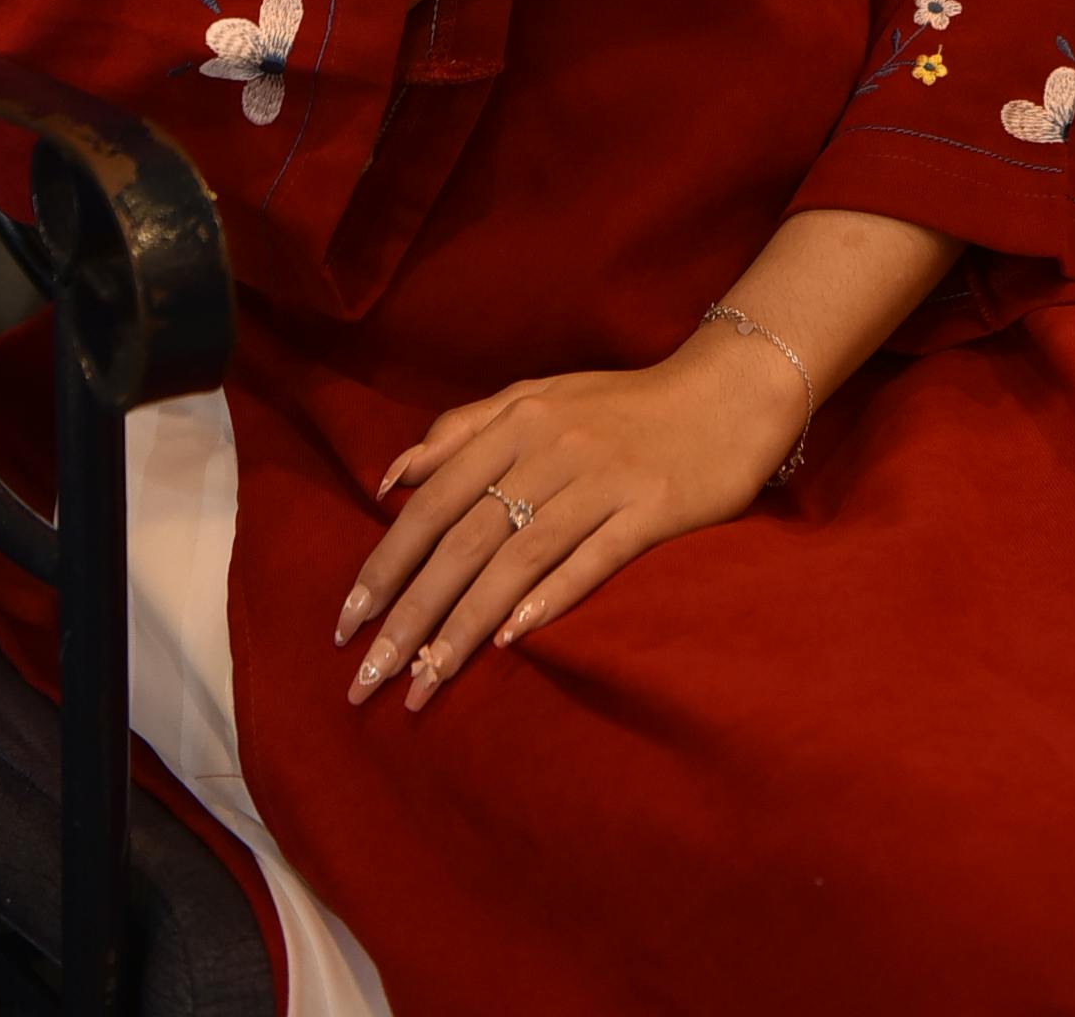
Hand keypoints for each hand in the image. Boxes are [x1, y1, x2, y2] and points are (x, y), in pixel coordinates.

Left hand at [333, 328, 807, 713]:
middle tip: (368, 678)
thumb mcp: (538, 397)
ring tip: (425, 683)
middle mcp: (551, 447)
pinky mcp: (651, 509)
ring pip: (517, 559)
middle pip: (464, 539)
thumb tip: (392, 478)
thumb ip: (464, 430)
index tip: (346, 622)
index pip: (432, 500)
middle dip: (410, 614)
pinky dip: (548, 599)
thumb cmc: (624, 405)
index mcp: (517, 419)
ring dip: (465, 626)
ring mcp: (602, 479)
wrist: (727, 392)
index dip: (386, 562)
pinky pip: (591, 559)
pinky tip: (512, 643)